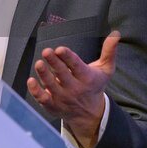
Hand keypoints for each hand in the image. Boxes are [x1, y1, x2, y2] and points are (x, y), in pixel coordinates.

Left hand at [27, 30, 120, 147]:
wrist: (90, 114)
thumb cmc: (95, 85)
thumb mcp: (105, 70)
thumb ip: (109, 51)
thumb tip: (116, 33)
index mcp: (87, 78)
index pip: (76, 66)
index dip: (68, 57)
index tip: (60, 49)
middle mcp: (74, 89)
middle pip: (62, 75)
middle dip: (54, 63)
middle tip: (46, 51)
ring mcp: (62, 98)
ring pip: (51, 85)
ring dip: (44, 74)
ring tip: (39, 63)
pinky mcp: (52, 105)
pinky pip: (43, 99)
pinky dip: (35, 91)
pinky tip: (30, 81)